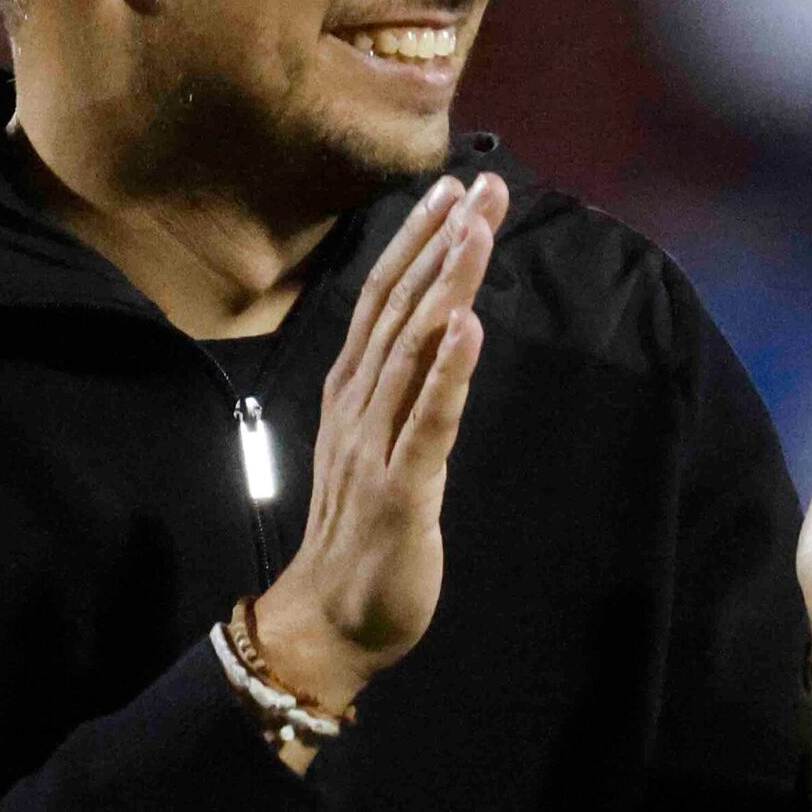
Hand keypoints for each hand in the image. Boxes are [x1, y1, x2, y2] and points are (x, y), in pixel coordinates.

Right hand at [252, 170, 509, 711]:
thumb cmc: (359, 541)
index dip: (419, 242)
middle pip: (400, 308)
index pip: (385, 300)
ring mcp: (374, 447)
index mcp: (352, 395)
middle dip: (443, 242)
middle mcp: (357, 408)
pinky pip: (427, 422)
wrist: (327, 626)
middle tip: (484, 185)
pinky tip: (470, 324)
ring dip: (448, 285)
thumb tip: (436, 339)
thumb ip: (402, 395)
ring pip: (412, 350)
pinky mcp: (400, 491)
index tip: (455, 190)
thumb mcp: (378, 449)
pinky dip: (449, 371)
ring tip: (479, 229)